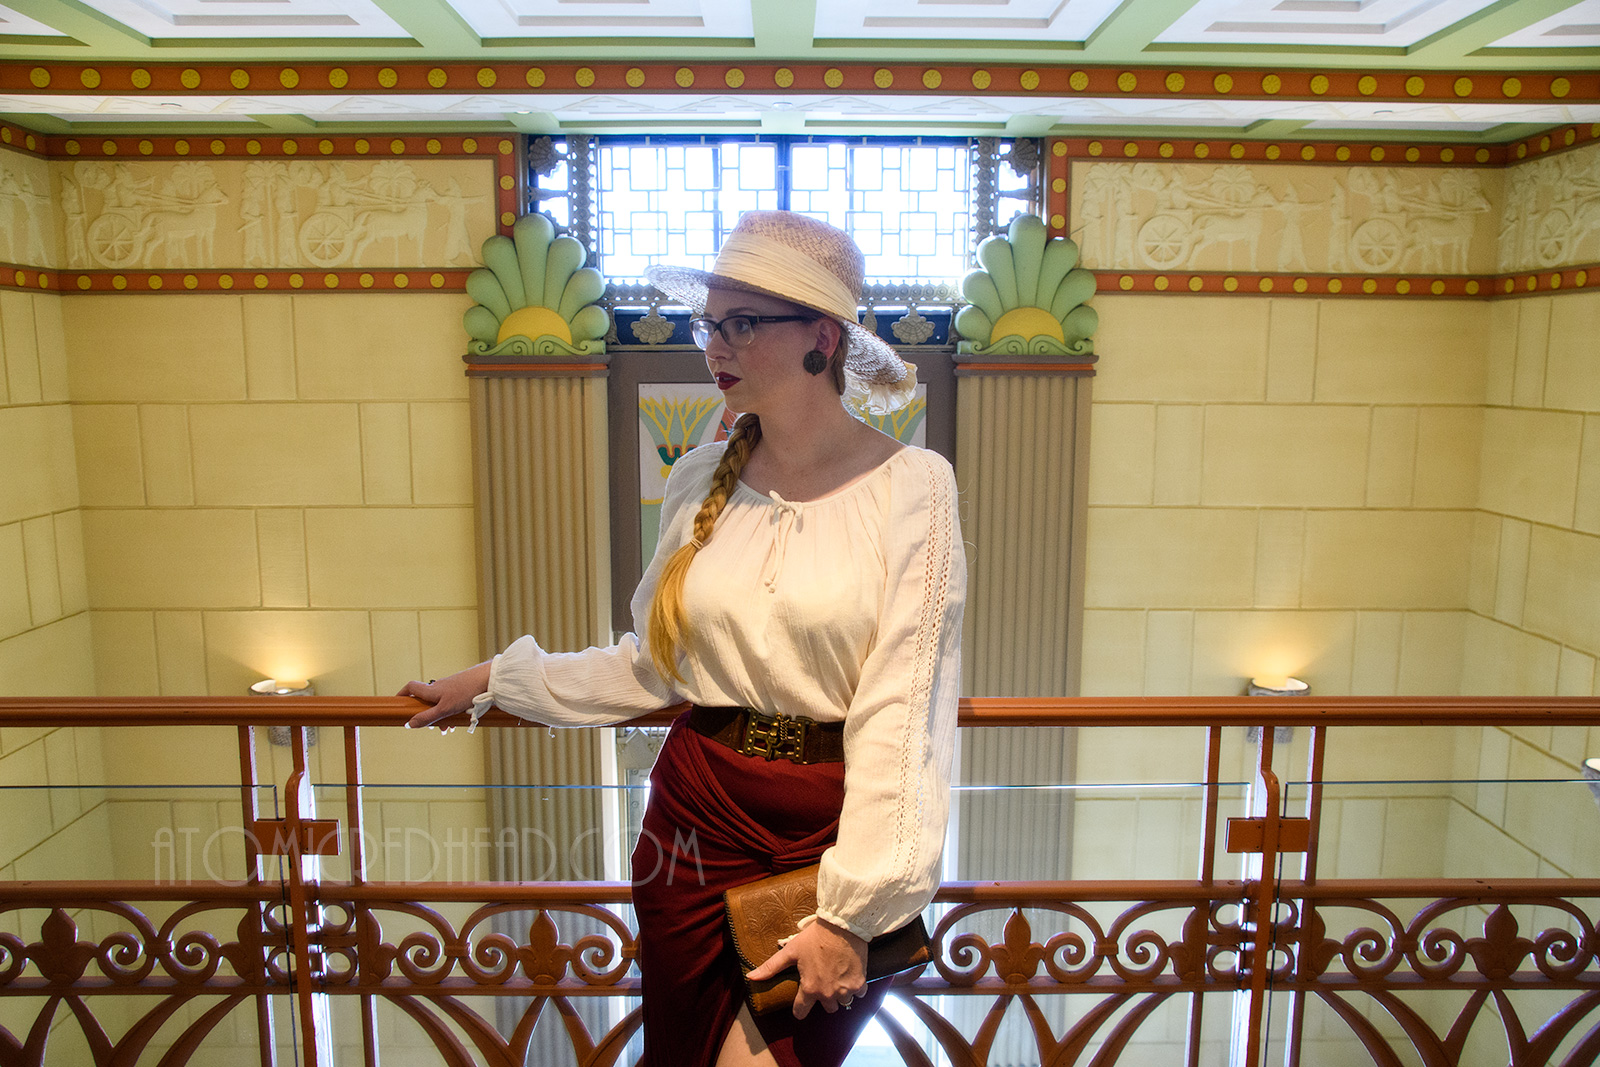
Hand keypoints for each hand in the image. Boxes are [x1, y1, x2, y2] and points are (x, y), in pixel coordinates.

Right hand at [399, 662, 491, 728]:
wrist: (488, 679)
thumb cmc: (466, 692)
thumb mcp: (444, 709)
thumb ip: (427, 717)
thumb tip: (409, 724)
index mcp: (431, 689)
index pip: (410, 688)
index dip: (402, 694)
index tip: (397, 703)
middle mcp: (438, 687)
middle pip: (426, 701)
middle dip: (426, 715)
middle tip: (432, 728)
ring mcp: (450, 688)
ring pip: (440, 704)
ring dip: (441, 716)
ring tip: (449, 728)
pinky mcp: (460, 689)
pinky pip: (451, 702)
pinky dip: (451, 712)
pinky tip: (460, 720)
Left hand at [743, 917, 866, 1018]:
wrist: (842, 925)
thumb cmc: (815, 937)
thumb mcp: (790, 951)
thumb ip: (771, 967)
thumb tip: (751, 978)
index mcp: (810, 989)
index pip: (801, 1012)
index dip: (800, 1008)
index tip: (802, 1002)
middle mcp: (828, 994)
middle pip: (826, 1008)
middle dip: (824, 998)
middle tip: (823, 981)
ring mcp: (845, 990)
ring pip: (842, 1002)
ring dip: (840, 993)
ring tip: (836, 976)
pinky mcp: (860, 983)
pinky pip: (858, 994)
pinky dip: (856, 987)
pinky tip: (850, 974)